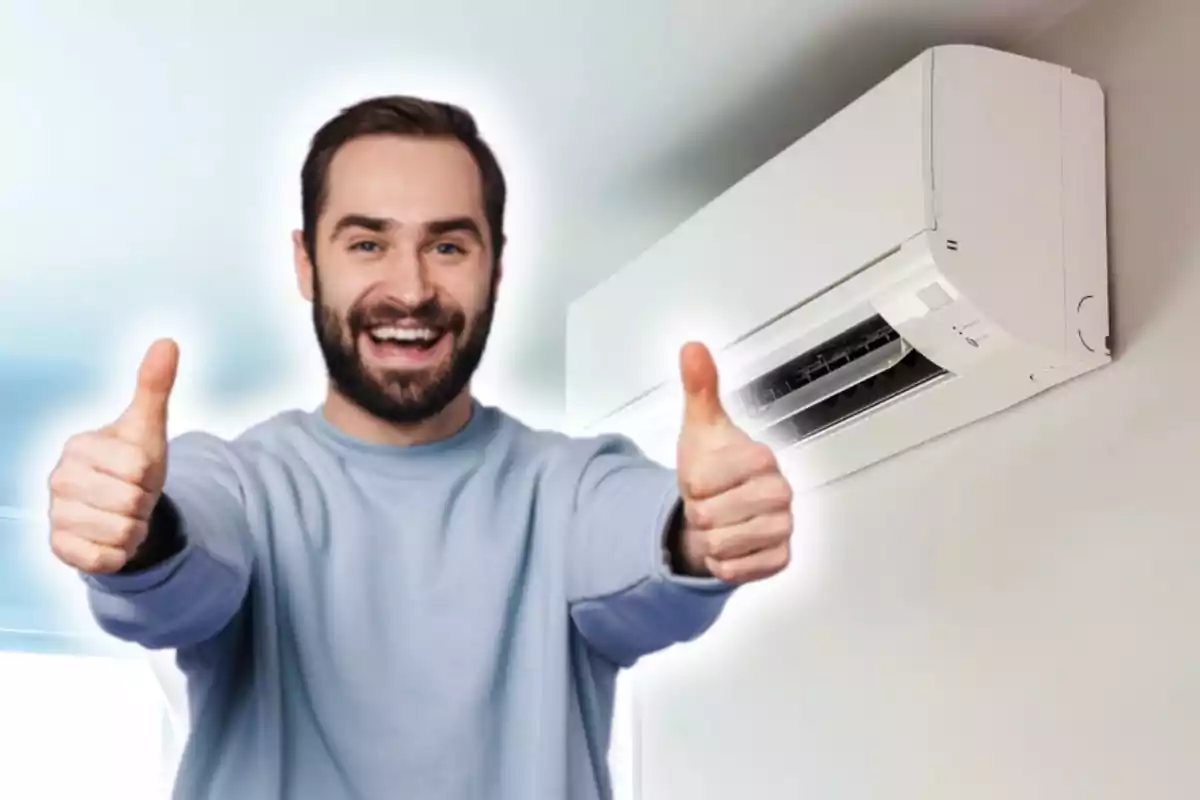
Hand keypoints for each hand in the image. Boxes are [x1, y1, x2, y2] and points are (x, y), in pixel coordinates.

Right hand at [48, 339, 179, 574]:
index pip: (139, 466)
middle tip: (133, 495)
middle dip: (144, 503)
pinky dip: (121, 553)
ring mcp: (55, 515)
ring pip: (121, 531)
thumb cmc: (132, 463)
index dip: (150, 473)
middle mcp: (59, 479)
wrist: (122, 507)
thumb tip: (167, 342)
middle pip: (130, 501)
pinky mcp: (60, 549)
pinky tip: (113, 538)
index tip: (138, 470)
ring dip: (134, 528)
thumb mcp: (148, 426)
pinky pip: (106, 560)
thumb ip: (155, 386)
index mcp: (79, 446)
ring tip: (124, 515)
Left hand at [674, 342, 793, 583]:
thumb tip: (693, 348)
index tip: (705, 477)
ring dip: (710, 539)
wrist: (722, 507)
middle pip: (710, 517)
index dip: (692, 484)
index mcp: (761, 458)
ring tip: (721, 521)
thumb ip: (698, 388)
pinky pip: (734, 571)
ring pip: (720, 546)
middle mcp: (780, 492)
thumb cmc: (713, 468)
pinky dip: (723, 563)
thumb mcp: (700, 427)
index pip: (702, 482)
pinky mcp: (780, 558)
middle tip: (713, 502)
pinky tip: (732, 544)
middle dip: (700, 513)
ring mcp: (783, 527)